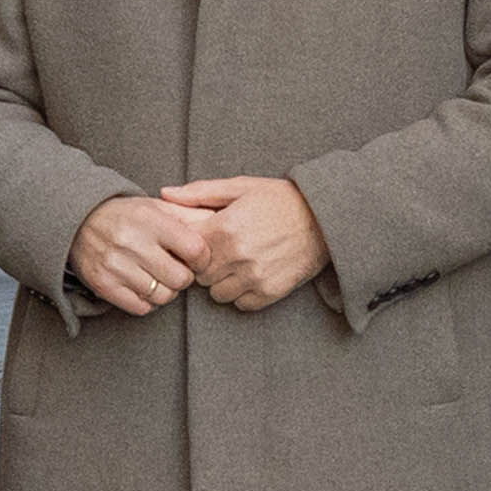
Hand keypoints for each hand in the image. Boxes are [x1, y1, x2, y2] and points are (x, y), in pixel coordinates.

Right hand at [70, 190, 208, 316]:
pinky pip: (141, 308)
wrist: (78, 220)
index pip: (196, 250)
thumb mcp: (157, 206)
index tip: (195, 258)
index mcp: (150, 220)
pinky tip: (141, 285)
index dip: (202, 259)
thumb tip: (219, 222)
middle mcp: (132, 242)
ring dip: (165, 290)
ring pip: (162, 296)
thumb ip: (190, 214)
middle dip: (183, 277)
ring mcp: (116, 265)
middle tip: (174, 268)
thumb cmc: (126, 216)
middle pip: (181, 279)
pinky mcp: (103, 284)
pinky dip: (146, 301)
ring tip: (156, 276)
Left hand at [162, 176, 327, 312]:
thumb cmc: (281, 199)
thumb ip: (199, 193)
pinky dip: (242, 293)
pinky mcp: (270, 292)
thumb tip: (165, 193)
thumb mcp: (240, 187)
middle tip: (221, 253)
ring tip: (237, 265)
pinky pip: (241, 304)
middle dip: (206, 266)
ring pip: (217, 294)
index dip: (192, 248)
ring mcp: (254, 276)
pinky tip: (252, 275)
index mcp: (225, 228)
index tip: (203, 242)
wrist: (325, 218)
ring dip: (222, 283)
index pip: (187, 251)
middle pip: (200, 276)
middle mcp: (237, 255)